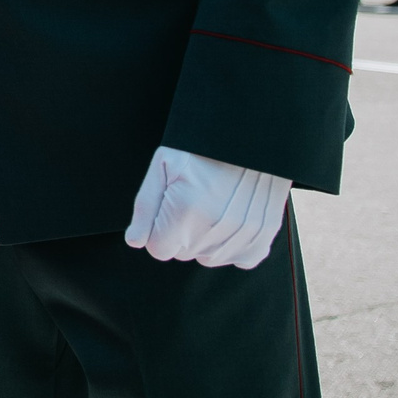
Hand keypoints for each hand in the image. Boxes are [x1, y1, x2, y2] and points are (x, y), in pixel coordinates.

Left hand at [124, 146, 290, 268]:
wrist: (249, 137)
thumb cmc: (201, 148)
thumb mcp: (163, 165)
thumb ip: (145, 206)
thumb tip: (135, 240)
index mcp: (183, 212)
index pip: (159, 249)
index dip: (158, 230)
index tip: (168, 209)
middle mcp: (212, 229)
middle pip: (183, 253)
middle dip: (180, 234)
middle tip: (192, 201)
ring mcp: (240, 235)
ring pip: (209, 258)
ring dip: (205, 240)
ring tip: (212, 207)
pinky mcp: (262, 237)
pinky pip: (241, 259)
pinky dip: (233, 246)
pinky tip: (230, 221)